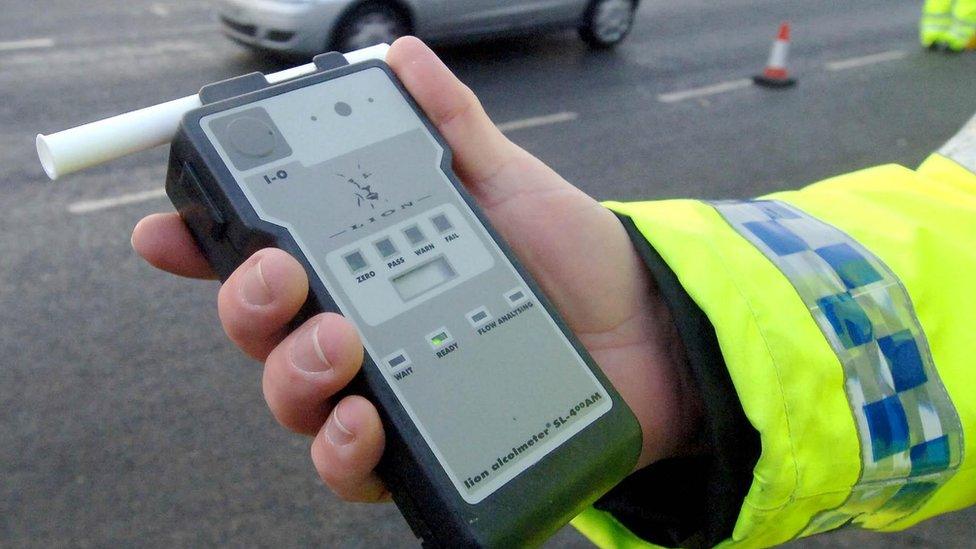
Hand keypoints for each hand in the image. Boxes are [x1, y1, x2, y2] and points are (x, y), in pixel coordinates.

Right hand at [131, 37, 701, 502]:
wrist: (647, 335)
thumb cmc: (574, 261)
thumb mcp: (507, 181)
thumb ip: (451, 127)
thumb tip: (403, 61)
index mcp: (368, 265)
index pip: (267, 258)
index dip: (207, 247)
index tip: (168, 231)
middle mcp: (363, 331)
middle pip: (263, 332)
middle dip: (250, 305)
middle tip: (285, 277)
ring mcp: (385, 392)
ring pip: (293, 399)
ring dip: (292, 372)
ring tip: (339, 340)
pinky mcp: (421, 449)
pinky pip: (353, 469)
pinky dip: (343, 450)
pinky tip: (363, 421)